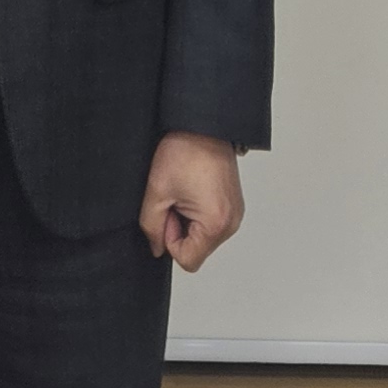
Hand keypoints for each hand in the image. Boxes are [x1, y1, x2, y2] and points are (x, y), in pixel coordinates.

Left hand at [139, 132, 244, 270]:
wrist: (204, 126)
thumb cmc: (185, 152)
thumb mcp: (157, 191)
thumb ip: (152, 227)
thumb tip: (157, 248)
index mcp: (216, 224)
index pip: (188, 261)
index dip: (170, 240)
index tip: (169, 213)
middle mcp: (231, 223)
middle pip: (198, 250)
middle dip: (180, 231)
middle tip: (175, 200)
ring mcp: (235, 214)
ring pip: (203, 238)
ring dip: (189, 222)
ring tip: (184, 193)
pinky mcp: (233, 206)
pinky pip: (212, 225)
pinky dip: (198, 214)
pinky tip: (193, 191)